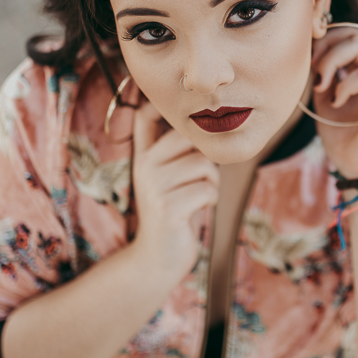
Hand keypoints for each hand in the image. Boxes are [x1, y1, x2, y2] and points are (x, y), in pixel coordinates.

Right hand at [130, 99, 219, 276]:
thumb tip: (213, 117)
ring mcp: (154, 187)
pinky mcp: (168, 208)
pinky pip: (207, 189)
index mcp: (144, 155)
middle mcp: (144, 166)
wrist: (157, 256)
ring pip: (204, 165)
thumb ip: (179, 150)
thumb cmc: (175, 209)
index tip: (182, 101)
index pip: (145, 116)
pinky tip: (197, 209)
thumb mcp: (170, 175)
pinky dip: (210, 199)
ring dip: (211, 182)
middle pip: (190, 138)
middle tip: (201, 177)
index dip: (159, 102)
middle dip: (207, 156)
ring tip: (197, 195)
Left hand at [310, 27, 357, 178]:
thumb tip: (313, 52)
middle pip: (357, 34)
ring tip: (321, 86)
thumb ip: (324, 75)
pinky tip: (336, 102)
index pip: (353, 35)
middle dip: (327, 47)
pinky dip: (346, 85)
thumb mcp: (326, 100)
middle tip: (313, 71)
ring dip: (333, 62)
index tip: (308, 61)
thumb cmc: (344, 140)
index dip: (327, 39)